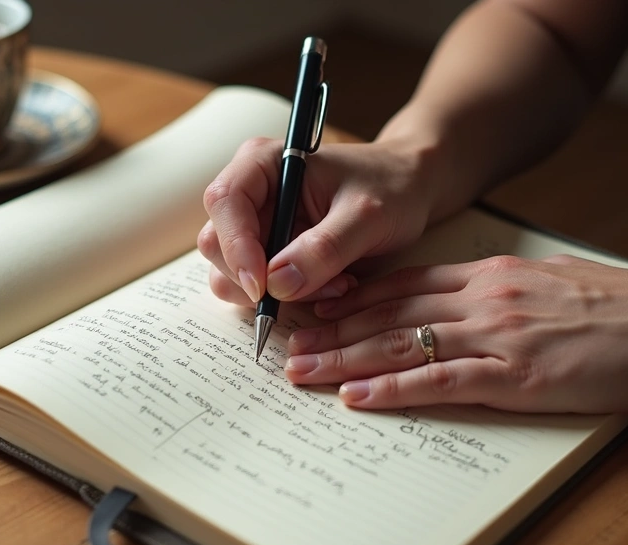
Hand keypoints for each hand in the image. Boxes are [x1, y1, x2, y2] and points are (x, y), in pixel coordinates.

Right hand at [197, 137, 438, 306]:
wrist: (409, 192)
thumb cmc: (391, 188)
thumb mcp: (367, 215)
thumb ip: (324, 248)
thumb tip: (276, 284)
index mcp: (263, 163)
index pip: (224, 202)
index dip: (235, 246)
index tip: (263, 286)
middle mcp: (249, 195)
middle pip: (218, 245)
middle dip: (261, 279)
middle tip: (321, 286)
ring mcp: (254, 228)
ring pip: (232, 276)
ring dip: (278, 295)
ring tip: (336, 284)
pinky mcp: (267, 256)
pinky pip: (259, 291)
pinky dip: (291, 299)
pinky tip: (332, 285)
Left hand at [284, 254, 627, 413]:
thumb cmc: (623, 309)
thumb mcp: (552, 284)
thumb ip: (502, 292)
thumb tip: (466, 304)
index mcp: (491, 274)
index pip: (403, 283)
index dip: (351, 296)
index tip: (313, 305)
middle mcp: (484, 297)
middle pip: (388, 311)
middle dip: (331, 327)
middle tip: (285, 341)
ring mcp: (498, 335)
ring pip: (400, 344)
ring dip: (343, 359)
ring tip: (299, 371)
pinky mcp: (517, 374)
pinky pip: (439, 381)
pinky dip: (392, 390)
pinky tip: (356, 397)